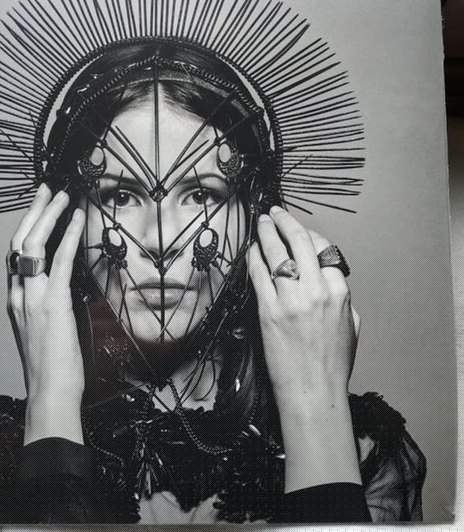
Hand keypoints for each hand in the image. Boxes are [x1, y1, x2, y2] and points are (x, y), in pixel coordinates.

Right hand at [7, 184, 85, 444]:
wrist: (51, 393)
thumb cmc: (53, 366)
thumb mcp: (45, 329)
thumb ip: (47, 304)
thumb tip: (64, 284)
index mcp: (16, 300)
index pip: (17, 256)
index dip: (27, 229)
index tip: (40, 210)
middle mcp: (18, 294)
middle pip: (19, 243)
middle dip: (33, 213)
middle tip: (47, 190)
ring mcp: (32, 298)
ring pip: (32, 245)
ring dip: (47, 216)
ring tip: (60, 196)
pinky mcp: (51, 303)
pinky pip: (58, 261)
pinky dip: (67, 236)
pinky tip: (76, 218)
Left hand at [248, 205, 360, 490]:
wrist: (311, 390)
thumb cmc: (332, 363)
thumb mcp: (351, 327)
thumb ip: (343, 298)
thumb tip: (328, 278)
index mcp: (340, 293)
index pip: (324, 250)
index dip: (310, 235)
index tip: (300, 232)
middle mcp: (316, 291)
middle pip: (299, 242)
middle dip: (286, 222)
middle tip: (275, 212)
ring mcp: (290, 300)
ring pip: (276, 253)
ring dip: (266, 233)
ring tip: (261, 222)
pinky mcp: (268, 311)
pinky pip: (258, 275)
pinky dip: (254, 259)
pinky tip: (251, 250)